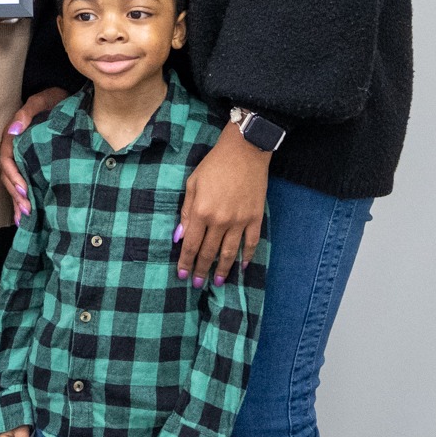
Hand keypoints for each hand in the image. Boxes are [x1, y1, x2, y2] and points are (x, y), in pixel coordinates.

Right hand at [0, 89, 66, 222]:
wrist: (68, 100)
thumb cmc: (55, 100)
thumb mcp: (42, 100)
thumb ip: (27, 112)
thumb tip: (14, 131)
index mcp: (15, 135)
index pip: (7, 159)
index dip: (13, 175)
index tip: (24, 189)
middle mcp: (17, 149)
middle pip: (8, 175)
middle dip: (16, 194)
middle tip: (28, 210)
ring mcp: (24, 157)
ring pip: (14, 182)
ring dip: (17, 201)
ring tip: (26, 219)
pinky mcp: (34, 164)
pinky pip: (24, 183)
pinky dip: (22, 201)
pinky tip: (25, 218)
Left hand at [176, 122, 268, 287]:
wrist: (244, 152)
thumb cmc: (213, 165)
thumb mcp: (192, 184)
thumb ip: (186, 212)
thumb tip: (180, 236)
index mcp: (201, 211)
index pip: (192, 244)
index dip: (186, 261)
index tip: (182, 274)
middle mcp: (220, 220)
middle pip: (209, 252)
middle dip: (202, 270)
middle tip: (197, 284)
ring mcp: (240, 221)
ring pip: (229, 252)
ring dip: (223, 269)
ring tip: (218, 282)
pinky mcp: (255, 218)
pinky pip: (251, 243)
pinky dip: (247, 257)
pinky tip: (242, 267)